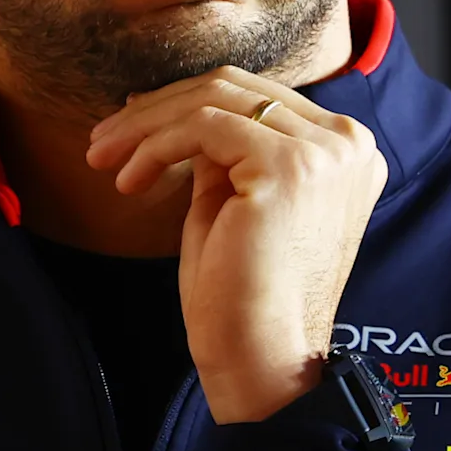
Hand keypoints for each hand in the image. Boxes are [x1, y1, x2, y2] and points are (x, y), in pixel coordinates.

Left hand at [87, 67, 387, 422]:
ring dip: (145, 125)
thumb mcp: (234, 202)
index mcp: (346, 151)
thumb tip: (178, 106)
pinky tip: (129, 181)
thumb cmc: (242, 297)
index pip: (257, 97)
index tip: (131, 124)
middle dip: (158, 108)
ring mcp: (324, 153)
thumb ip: (224, 151)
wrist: (263, 363)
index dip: (185, 102)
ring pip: (213, 100)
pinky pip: (203, 127)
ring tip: (102, 158)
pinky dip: (155, 146)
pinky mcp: (289, 167)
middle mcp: (348, 143)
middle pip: (235, 88)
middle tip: (103, 140)